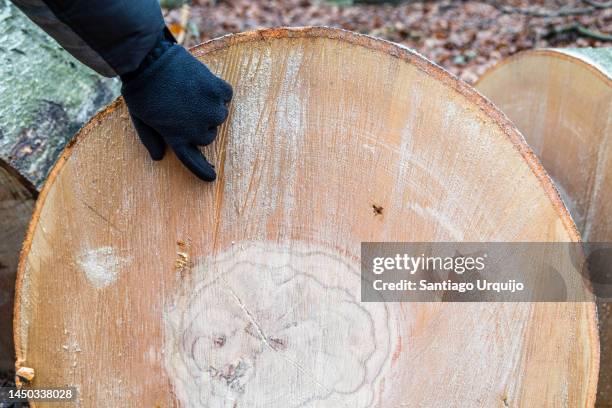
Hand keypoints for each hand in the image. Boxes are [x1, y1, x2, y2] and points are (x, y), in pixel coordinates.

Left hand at [121, 44, 232, 180]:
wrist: (149, 60)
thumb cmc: (141, 90)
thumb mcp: (140, 119)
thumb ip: (150, 139)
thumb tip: (158, 157)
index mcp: (177, 138)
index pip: (193, 162)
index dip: (202, 171)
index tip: (212, 178)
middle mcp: (198, 130)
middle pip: (208, 135)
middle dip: (200, 125)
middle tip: (186, 107)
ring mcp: (210, 111)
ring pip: (219, 115)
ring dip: (210, 106)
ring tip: (191, 91)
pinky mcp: (218, 91)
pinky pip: (226, 95)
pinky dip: (218, 90)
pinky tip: (202, 81)